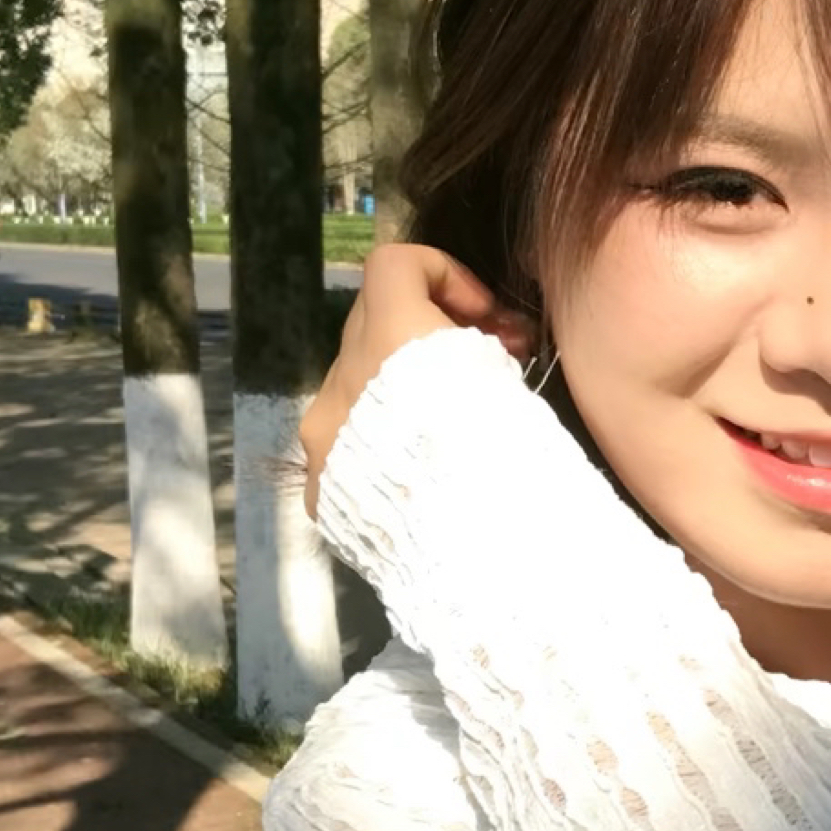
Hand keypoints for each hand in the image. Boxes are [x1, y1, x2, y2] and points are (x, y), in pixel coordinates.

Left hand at [299, 242, 536, 521]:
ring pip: (356, 386)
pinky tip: (422, 476)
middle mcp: (343, 379)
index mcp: (390, 341)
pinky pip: (345, 445)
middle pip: (373, 323)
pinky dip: (380, 445)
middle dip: (426, 334)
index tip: (485, 317)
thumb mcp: (513, 386)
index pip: (395, 266)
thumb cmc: (511, 466)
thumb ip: (477, 351)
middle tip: (485, 369)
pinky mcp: (318, 487)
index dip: (444, 275)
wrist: (480, 564)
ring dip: (400, 390)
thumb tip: (485, 346)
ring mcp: (321, 436)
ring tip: (452, 427)